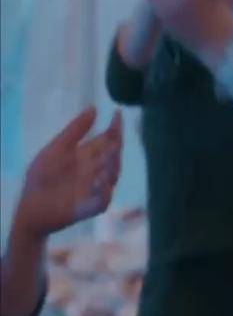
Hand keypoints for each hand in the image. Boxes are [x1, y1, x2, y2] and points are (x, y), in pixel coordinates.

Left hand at [12, 108, 122, 239]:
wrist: (31, 207)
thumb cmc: (42, 177)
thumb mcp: (56, 149)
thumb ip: (75, 130)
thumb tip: (94, 108)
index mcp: (88, 156)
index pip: (107, 140)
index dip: (114, 128)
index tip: (118, 113)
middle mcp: (96, 170)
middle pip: (113, 156)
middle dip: (116, 145)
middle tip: (115, 135)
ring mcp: (96, 188)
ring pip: (112, 175)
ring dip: (113, 165)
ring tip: (111, 152)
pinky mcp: (91, 206)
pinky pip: (103, 200)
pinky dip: (104, 192)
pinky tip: (102, 183)